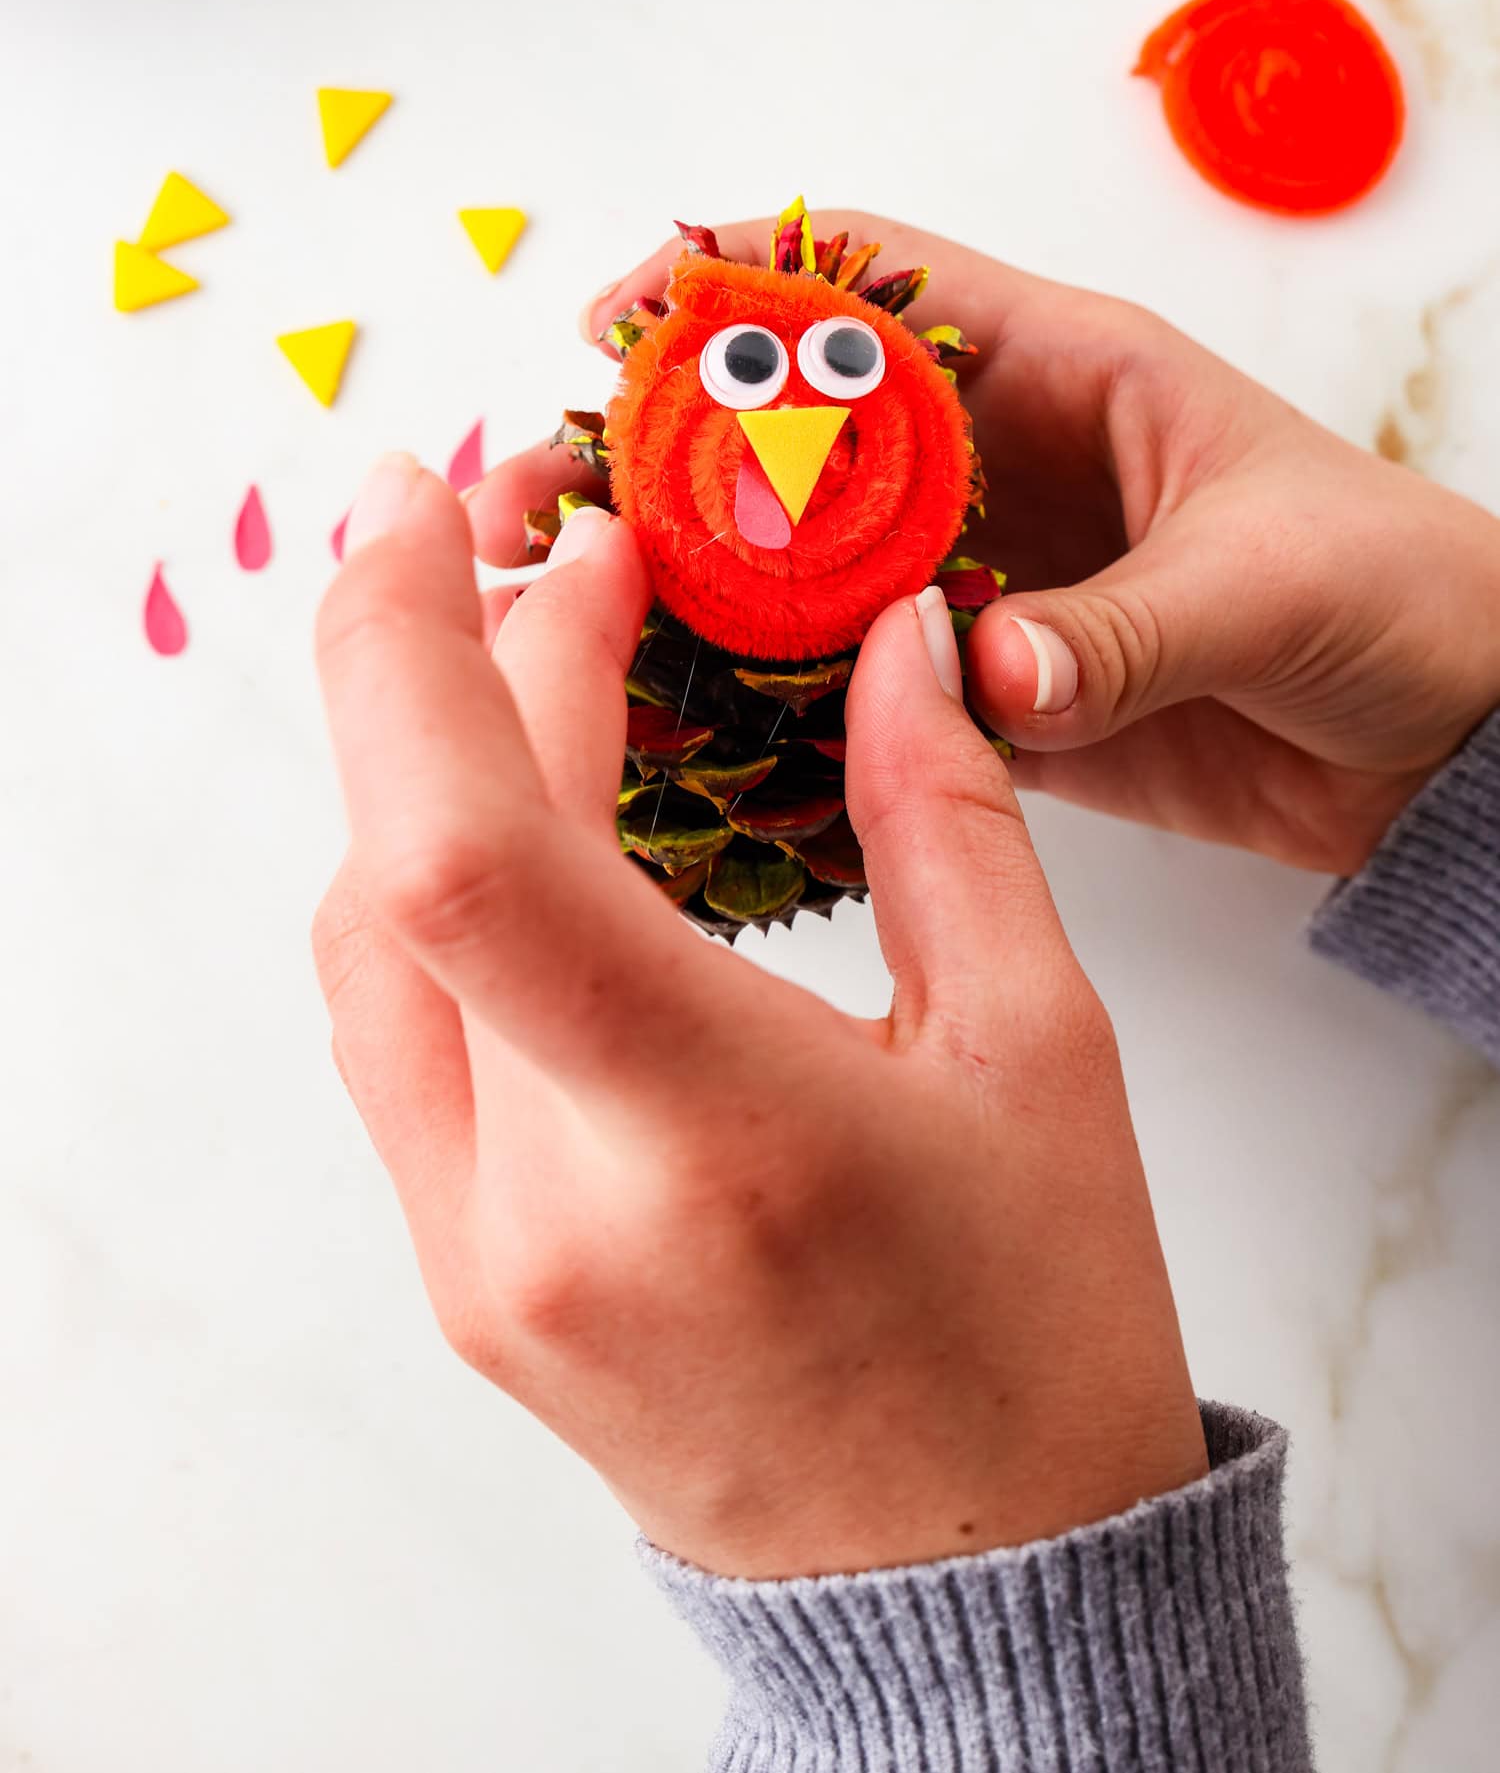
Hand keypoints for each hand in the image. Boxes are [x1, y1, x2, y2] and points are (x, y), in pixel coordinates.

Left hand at [313, 456, 1205, 1579]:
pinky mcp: (464, 1283)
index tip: (455, 500)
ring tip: (535, 655)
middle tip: (532, 534)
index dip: (416, 641)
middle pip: (403, 862)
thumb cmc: (1036, 1330)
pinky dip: (435, 892)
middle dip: (443, 659)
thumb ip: (942, 809)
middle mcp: (550, 1206)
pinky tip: (525, 820)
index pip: (466, 847)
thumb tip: (894, 632)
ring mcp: (478, 1261)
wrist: (982, 1591)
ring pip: (366, 946)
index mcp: (713, 1134)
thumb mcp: (1038, 1047)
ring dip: (427, 771)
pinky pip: (393, 1038)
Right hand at [471, 214, 1499, 878]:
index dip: (733, 282)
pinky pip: (850, 691)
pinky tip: (686, 744)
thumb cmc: (1395, 596)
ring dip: (685, 592)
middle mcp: (991, 469)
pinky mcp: (985, 694)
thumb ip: (1128, 628)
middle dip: (656, 456)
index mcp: (1056, 373)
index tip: (619, 322)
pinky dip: (769, 714)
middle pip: (787, 432)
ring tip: (568, 631)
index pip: (864, 286)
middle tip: (542, 506)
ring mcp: (978, 583)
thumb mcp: (1271, 582)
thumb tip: (991, 671)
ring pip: (795, 566)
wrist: (1451, 737)